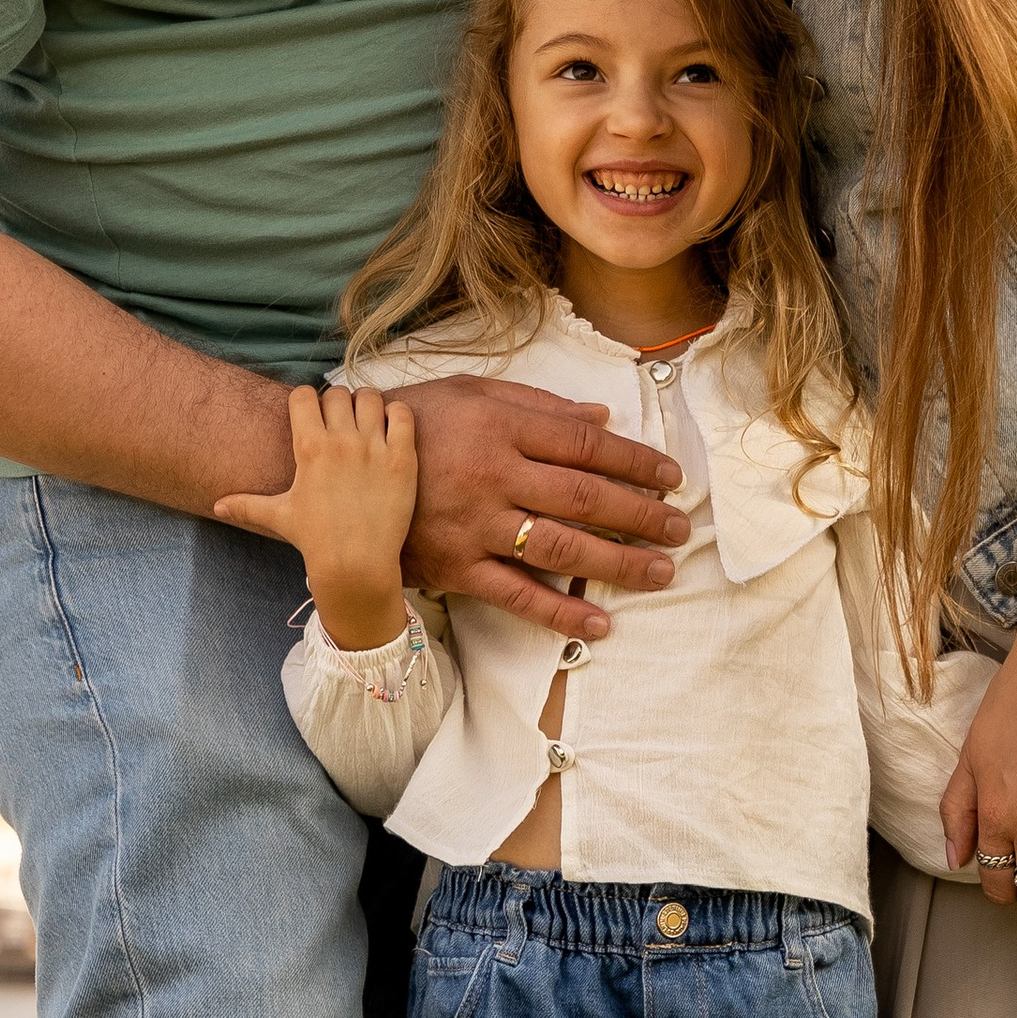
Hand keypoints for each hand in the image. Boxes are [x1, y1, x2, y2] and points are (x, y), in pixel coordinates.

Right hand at [215, 386, 418, 648]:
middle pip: (337, 393)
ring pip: (371, 397)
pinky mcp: (402, 458)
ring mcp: (374, 447)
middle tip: (339, 423)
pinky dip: (397, 415)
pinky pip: (403, 415)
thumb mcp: (279, 517)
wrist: (356, 564)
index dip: (305, 401)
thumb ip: (247, 505)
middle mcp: (341, 441)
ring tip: (366, 422)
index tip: (311, 416)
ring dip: (366, 404)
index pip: (303, 395)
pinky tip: (391, 430)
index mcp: (309, 447)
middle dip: (335, 403)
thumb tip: (217, 507)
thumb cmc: (316, 540)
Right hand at [396, 375, 686, 643]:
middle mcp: (494, 475)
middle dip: (641, 515)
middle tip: (679, 529)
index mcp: (502, 427)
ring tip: (659, 573)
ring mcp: (475, 525)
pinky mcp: (455, 566)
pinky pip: (515, 594)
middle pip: (585, 498)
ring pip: (561, 548)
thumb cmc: (414, 423)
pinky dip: (559, 612)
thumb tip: (602, 418)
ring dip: (617, 563)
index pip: (586, 446)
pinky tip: (598, 623)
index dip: (636, 462)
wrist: (338, 467)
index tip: (671, 476)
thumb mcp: (473, 394)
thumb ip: (539, 406)